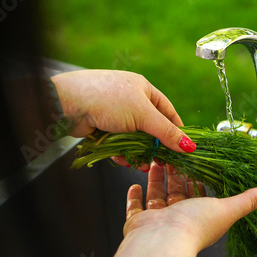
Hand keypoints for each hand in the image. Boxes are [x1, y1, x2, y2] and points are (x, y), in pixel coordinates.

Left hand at [51, 70, 195, 156]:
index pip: (168, 112)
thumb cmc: (107, 99)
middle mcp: (131, 101)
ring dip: (140, 153)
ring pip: (136, 139)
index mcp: (144, 90)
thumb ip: (166, 133)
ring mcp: (116, 115)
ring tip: (143, 165)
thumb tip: (190, 146)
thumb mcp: (143, 115)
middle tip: (163, 163)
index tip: (184, 149)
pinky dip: (124, 153)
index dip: (177, 131)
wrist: (67, 103)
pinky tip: (126, 161)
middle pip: (152, 129)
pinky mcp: (104, 128)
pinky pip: (120, 144)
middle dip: (156, 147)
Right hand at [123, 162, 256, 250]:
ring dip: (156, 178)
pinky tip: (134, 183)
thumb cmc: (194, 226)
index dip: (197, 176)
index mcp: (200, 214)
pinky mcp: (139, 223)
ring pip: (157, 194)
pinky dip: (134, 196)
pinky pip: (135, 207)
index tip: (194, 159)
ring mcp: (158, 220)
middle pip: (177, 190)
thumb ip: (249, 199)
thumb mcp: (227, 208)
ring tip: (155, 160)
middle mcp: (179, 217)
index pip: (199, 191)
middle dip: (175, 172)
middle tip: (172, 153)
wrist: (162, 242)